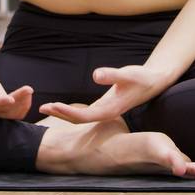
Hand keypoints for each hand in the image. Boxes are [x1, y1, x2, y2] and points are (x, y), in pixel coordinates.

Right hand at [0, 59, 32, 119]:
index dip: (0, 103)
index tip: (11, 99)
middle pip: (3, 110)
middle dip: (17, 101)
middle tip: (28, 89)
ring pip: (11, 113)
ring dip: (23, 104)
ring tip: (29, 90)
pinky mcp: (2, 106)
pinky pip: (15, 112)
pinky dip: (23, 105)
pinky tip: (28, 93)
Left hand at [39, 64, 171, 124]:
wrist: (153, 81)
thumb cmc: (141, 77)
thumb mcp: (127, 74)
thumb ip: (112, 75)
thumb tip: (95, 74)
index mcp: (109, 110)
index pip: (83, 116)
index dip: (67, 112)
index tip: (52, 105)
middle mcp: (105, 114)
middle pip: (78, 120)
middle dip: (60, 114)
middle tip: (42, 108)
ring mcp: (104, 111)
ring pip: (80, 117)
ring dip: (63, 112)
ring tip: (46, 107)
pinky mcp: (104, 106)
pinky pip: (84, 112)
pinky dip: (71, 110)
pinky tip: (62, 106)